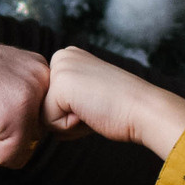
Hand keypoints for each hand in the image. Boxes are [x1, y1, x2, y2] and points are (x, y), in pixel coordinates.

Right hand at [0, 28, 48, 167]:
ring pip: (21, 150)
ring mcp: (31, 92)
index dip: (1, 125)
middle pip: (32, 138)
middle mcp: (40, 75)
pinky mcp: (17, 112)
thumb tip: (26, 134)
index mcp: (36, 67)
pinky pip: (5, 157)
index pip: (36, 123)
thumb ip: (15, 98)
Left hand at [43, 47, 184, 154]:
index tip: (96, 101)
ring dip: (67, 124)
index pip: (47, 98)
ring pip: (43, 116)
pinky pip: (49, 124)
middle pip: (42, 106)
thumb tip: (40, 116)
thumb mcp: (86, 92)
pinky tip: (90, 113)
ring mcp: (59, 69)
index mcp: (67, 56)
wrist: (143, 109)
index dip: (70, 111)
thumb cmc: (120, 108)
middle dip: (65, 117)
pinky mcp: (59, 86)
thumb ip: (65, 97)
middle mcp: (60, 56)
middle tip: (95, 106)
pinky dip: (69, 128)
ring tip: (93, 109)